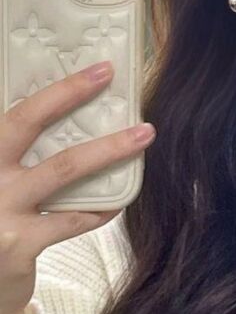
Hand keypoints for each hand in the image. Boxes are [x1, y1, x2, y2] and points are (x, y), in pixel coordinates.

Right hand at [0, 62, 155, 313]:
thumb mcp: (1, 177)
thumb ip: (21, 151)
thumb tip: (72, 114)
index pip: (17, 111)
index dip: (59, 88)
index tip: (99, 68)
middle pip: (26, 123)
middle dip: (70, 93)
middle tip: (108, 75)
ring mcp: (0, 210)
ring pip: (64, 168)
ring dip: (108, 148)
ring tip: (143, 134)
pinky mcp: (19, 244)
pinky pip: (75, 217)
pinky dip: (102, 206)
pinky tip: (120, 197)